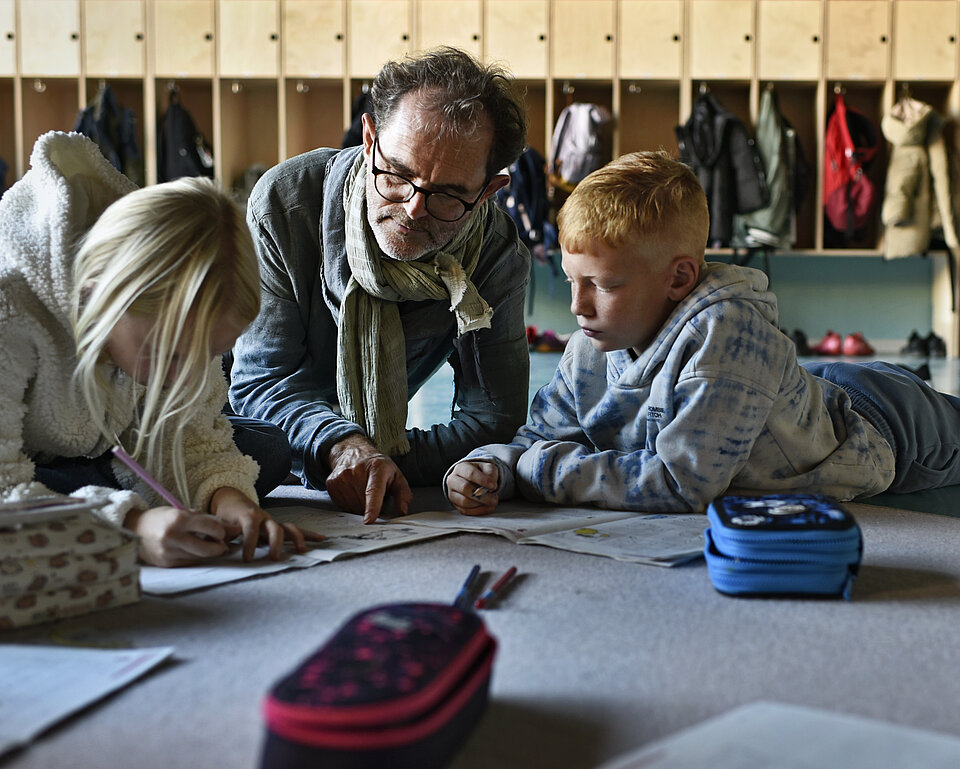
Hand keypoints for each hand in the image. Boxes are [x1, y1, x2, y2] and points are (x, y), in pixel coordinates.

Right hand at [124, 506, 228, 567]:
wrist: (134, 529)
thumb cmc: (162, 518)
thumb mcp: (182, 512)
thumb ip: (206, 520)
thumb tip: (233, 529)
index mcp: (178, 519)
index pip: (211, 528)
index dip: (221, 531)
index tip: (220, 532)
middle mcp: (173, 537)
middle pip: (208, 549)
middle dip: (219, 548)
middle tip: (222, 545)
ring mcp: (168, 552)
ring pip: (199, 557)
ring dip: (208, 553)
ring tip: (209, 546)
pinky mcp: (166, 563)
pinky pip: (189, 563)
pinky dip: (195, 557)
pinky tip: (194, 551)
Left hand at [209, 487, 323, 560]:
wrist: (231, 499)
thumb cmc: (223, 515)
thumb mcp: (217, 523)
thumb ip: (219, 533)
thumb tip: (219, 544)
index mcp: (247, 516)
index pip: (250, 529)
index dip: (249, 543)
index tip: (247, 559)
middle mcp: (263, 518)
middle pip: (275, 527)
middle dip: (276, 543)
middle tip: (274, 557)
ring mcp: (272, 522)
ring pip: (289, 528)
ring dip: (297, 538)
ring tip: (302, 550)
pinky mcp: (278, 527)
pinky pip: (295, 530)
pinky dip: (308, 534)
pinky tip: (321, 539)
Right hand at [325, 434, 413, 523]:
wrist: (354, 451)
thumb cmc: (378, 467)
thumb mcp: (396, 476)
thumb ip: (403, 494)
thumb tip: (402, 511)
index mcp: (377, 468)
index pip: (373, 490)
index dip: (372, 506)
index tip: (370, 520)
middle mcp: (356, 470)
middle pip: (363, 503)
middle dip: (371, 507)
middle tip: (375, 495)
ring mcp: (341, 476)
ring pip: (352, 507)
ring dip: (360, 507)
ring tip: (364, 492)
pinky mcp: (331, 483)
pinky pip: (342, 505)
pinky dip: (350, 505)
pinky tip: (354, 493)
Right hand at [445, 461, 498, 515]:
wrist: (473, 480)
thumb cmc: (480, 473)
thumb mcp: (488, 468)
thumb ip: (491, 473)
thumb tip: (491, 485)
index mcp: (461, 468)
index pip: (470, 473)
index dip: (483, 480)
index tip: (494, 486)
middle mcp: (453, 480)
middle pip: (465, 488)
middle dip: (482, 495)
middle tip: (495, 498)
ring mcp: (452, 493)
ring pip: (464, 501)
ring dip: (481, 504)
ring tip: (492, 502)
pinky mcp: (455, 504)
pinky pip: (465, 511)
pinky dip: (478, 511)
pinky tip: (488, 507)